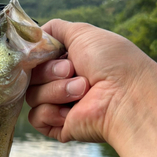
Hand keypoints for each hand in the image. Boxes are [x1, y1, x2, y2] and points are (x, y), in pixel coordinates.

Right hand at [27, 19, 153, 144]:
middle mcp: (63, 83)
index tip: (48, 52)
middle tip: (72, 70)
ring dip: (55, 90)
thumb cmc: (110, 62)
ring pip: (32, 95)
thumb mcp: (83, 33)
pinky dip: (51, 112)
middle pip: (31, 76)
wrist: (125, 95)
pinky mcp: (59, 127)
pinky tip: (71, 112)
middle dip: (49, 71)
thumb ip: (56, 29)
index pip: (36, 58)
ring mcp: (61, 106)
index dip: (38, 55)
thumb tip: (37, 32)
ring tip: (82, 90)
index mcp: (69, 62)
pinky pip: (35, 117)